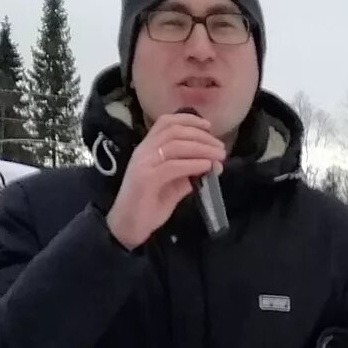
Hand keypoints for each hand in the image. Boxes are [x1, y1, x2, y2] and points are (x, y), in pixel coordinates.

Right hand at [106, 110, 228, 249]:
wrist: (127, 227)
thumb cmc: (147, 208)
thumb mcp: (171, 187)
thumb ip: (187, 174)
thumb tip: (211, 165)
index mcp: (147, 149)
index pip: (166, 123)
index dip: (189, 120)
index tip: (208, 126)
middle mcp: (143, 151)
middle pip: (175, 131)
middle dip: (201, 136)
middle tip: (220, 147)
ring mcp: (143, 164)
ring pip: (176, 145)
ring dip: (202, 148)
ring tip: (218, 156)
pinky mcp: (146, 179)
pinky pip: (173, 166)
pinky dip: (193, 164)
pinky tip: (206, 167)